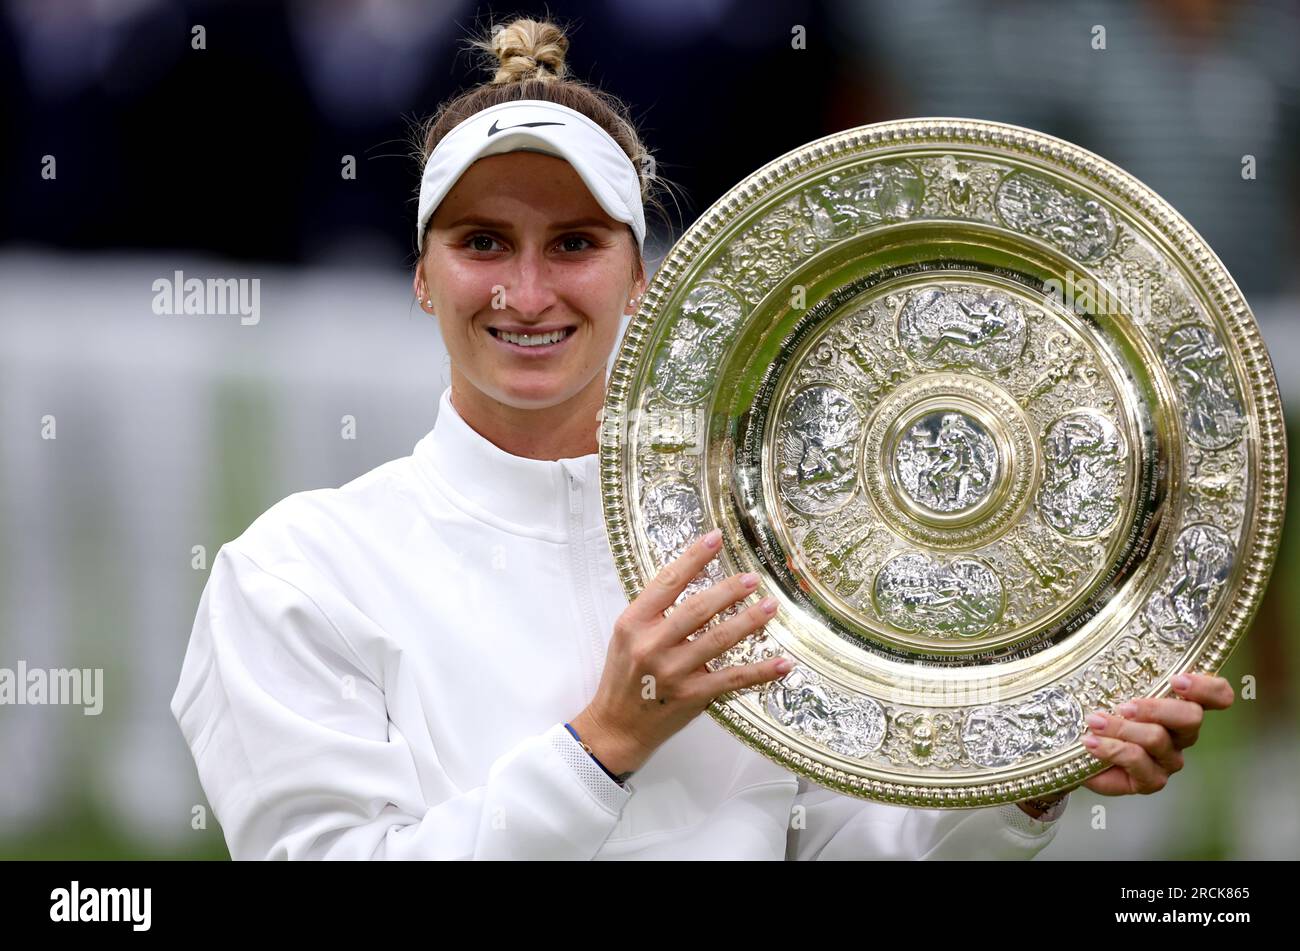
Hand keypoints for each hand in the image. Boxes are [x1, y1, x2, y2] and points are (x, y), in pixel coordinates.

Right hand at [571, 528, 790, 775]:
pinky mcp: (692, 696)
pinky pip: (732, 679)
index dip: (694, 558)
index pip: (667, 582)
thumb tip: (695, 580)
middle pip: (697, 609)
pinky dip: (760, 671)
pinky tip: (781, 663)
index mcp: (633, 623)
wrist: (616, 726)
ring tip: (770, 606)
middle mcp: (651, 645)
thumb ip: (655, 612)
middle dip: (729, 591)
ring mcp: (673, 672)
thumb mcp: (626, 636)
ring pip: (718, 640)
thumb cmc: (624, 677)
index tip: (716, 538)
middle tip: (753, 578)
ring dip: (749, 622)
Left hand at [1080, 672, 1234, 795]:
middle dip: (1157, 708)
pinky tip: (1091, 742)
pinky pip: (1138, 763)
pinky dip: (1111, 750)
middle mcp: (1182, 734)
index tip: (1178, 680)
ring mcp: (1168, 759)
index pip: (1218, 695)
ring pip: (1158, 739)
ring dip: (1121, 728)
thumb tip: (1107, 638)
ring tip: (1094, 721)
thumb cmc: (1100, 711)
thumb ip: (1121, 666)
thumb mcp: (1110, 684)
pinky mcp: (1150, 780)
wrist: (1075, 752)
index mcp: (1182, 705)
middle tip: (1124, 706)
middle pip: (1191, 717)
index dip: (1207, 687)